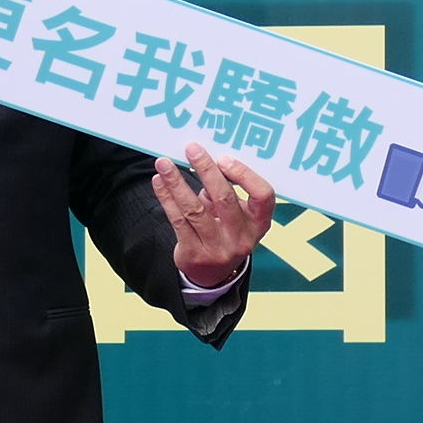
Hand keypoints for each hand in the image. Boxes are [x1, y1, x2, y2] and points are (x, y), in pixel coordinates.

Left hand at [154, 144, 274, 289]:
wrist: (213, 273)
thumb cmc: (226, 232)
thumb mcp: (237, 215)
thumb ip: (226, 190)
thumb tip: (203, 158)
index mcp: (259, 223)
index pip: (263, 195)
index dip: (244, 175)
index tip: (223, 158)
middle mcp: (242, 238)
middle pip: (224, 198)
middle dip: (206, 170)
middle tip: (191, 149)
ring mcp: (218, 249)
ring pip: (194, 209)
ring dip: (177, 182)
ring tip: (164, 163)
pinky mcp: (194, 254)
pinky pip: (177, 220)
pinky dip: (166, 198)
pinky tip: (159, 182)